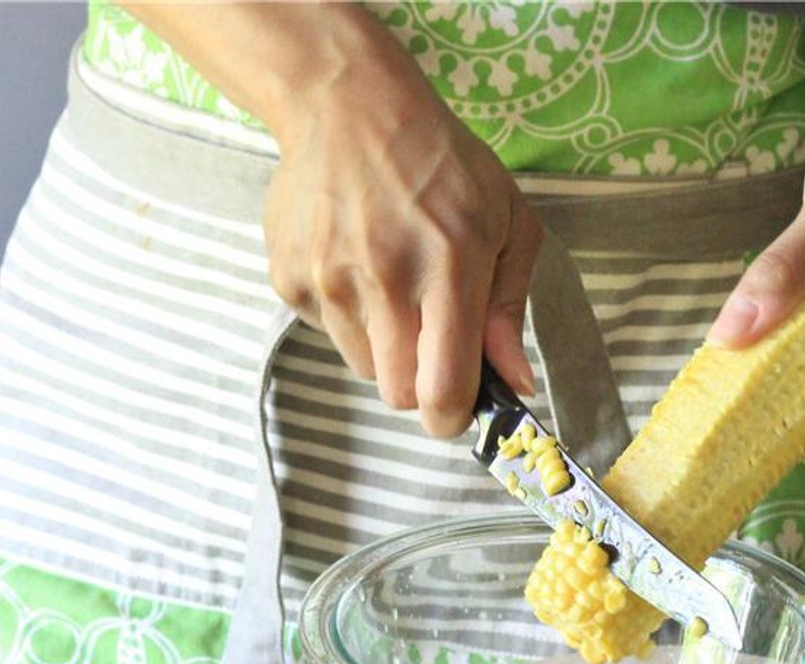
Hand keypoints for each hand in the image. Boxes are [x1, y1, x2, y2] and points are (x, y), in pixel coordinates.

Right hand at [261, 32, 540, 436]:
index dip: (453, 418)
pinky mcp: (289, 277)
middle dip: (421, 383)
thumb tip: (515, 384)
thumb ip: (510, 310)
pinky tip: (360, 266)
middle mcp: (384, 276)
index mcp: (450, 265)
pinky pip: (330, 334)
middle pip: (398, 394)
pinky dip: (351, 318)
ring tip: (396, 288)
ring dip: (388, 349)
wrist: (348, 105)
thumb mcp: (507, 223)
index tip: (459, 412)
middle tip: (433, 340)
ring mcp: (328, 278)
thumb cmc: (444, 165)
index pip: (442, 386)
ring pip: (364, 369)